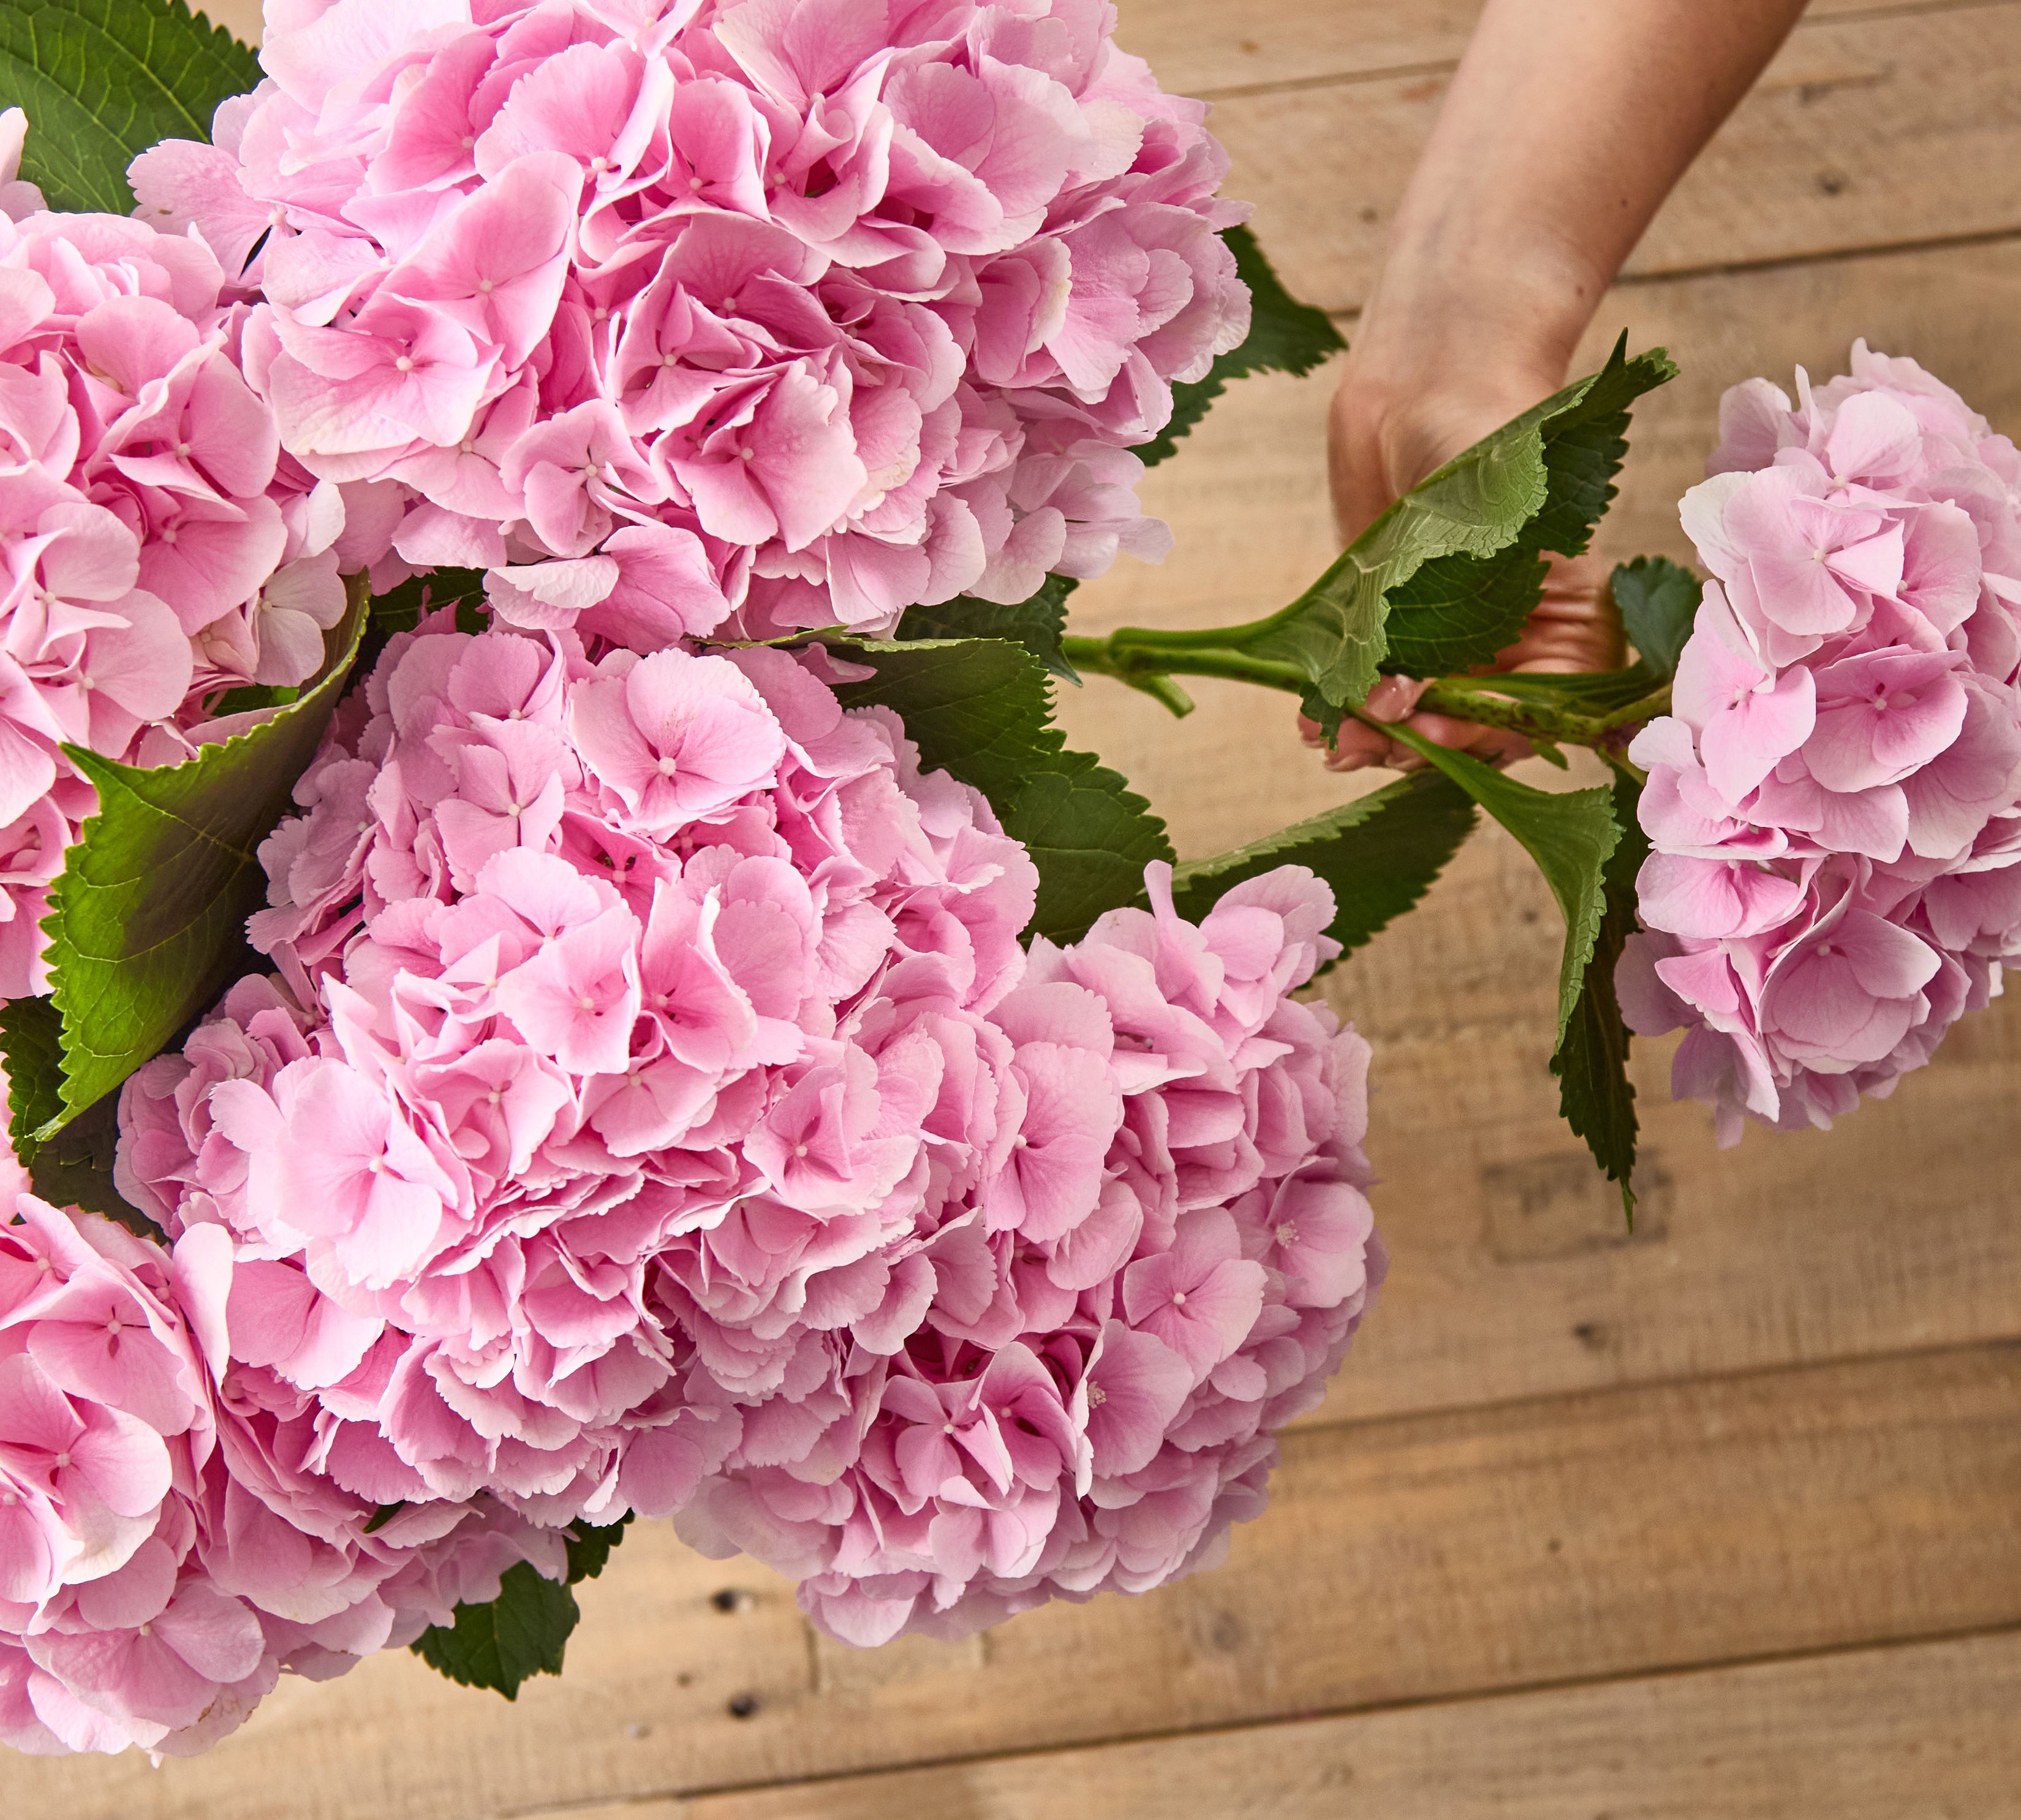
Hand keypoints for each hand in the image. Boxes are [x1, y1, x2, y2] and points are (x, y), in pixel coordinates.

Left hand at [1300, 363, 1625, 770]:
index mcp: (1563, 633)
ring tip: (1327, 740)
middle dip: (1411, 743)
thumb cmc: (1491, 436)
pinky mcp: (1389, 628)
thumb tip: (1423, 687)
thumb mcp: (1497, 524)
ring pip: (1413, 719)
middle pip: (1465, 730)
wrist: (1434, 380)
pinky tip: (1309, 720)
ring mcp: (1447, 642)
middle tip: (1360, 740)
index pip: (1533, 717)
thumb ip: (1470, 605)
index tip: (1429, 725)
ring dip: (1369, 738)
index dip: (1480, 735)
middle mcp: (1509, 648)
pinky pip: (1368, 687)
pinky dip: (1341, 709)